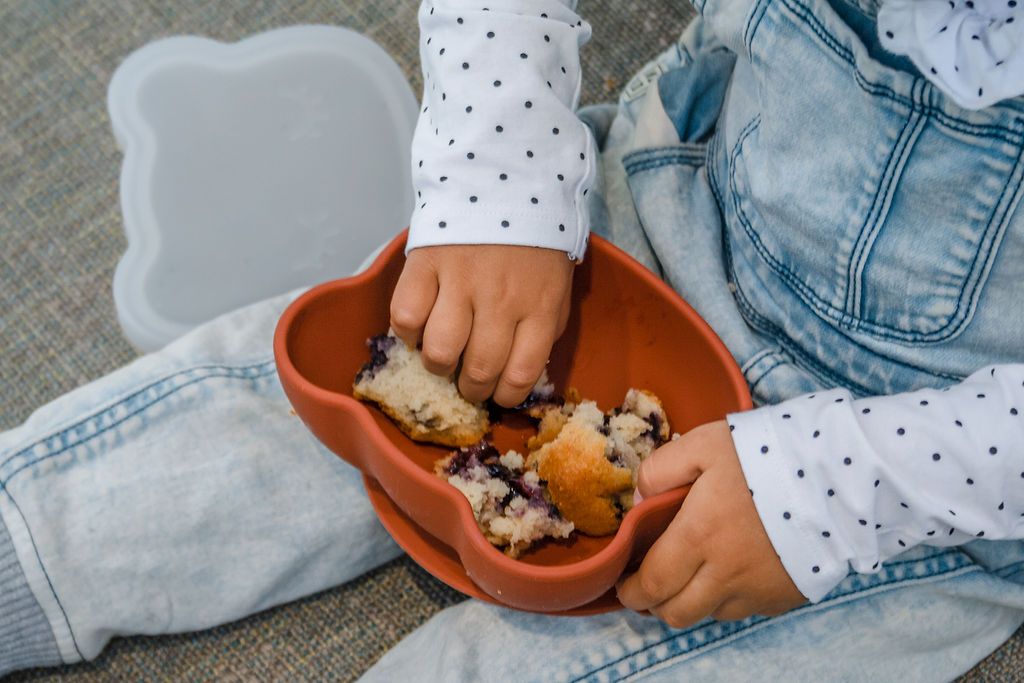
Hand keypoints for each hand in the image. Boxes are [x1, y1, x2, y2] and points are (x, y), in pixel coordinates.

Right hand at [389, 244, 573, 406]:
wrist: (505, 178)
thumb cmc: (535, 240)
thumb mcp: (558, 285)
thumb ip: (546, 327)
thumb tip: (522, 369)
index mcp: (539, 307)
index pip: (521, 374)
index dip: (506, 396)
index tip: (498, 395)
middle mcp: (501, 300)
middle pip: (479, 370)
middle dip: (472, 388)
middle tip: (469, 382)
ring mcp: (461, 281)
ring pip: (440, 352)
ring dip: (439, 365)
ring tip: (442, 357)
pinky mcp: (425, 263)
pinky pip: (405, 317)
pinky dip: (408, 332)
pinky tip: (420, 326)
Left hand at [617, 420, 805, 626]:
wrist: (842, 476)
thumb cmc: (768, 454)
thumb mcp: (704, 443)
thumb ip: (661, 470)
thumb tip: (640, 499)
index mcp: (699, 536)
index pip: (651, 583)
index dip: (630, 590)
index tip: (623, 583)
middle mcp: (725, 574)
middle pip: (674, 613)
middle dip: (652, 604)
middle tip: (647, 587)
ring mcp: (758, 590)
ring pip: (708, 615)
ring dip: (689, 603)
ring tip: (687, 579)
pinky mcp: (785, 596)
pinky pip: (744, 610)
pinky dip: (727, 600)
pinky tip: (729, 573)